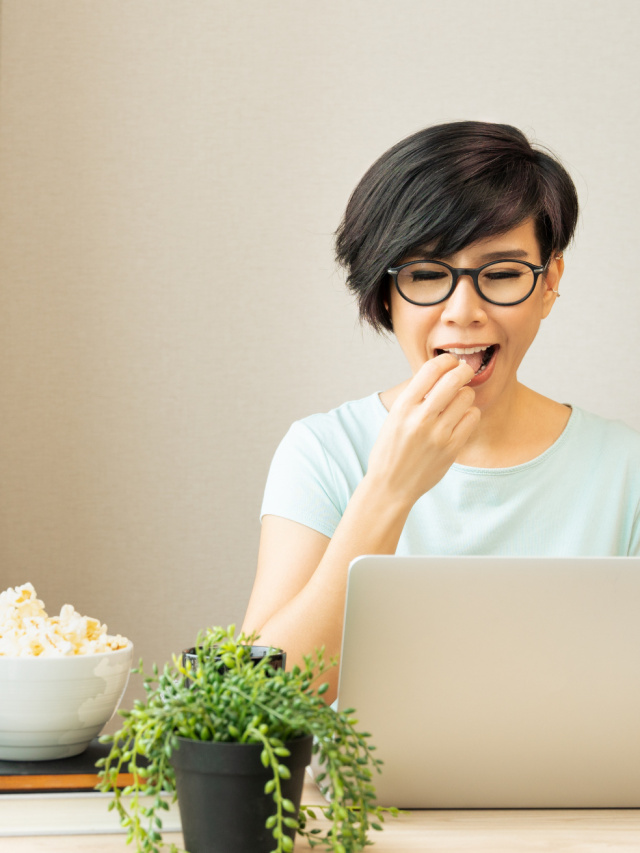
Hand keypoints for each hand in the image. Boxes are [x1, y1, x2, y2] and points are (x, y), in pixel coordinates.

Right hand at [367, 354, 479, 505]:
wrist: (390, 486)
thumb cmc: (391, 449)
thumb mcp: (394, 418)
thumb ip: (415, 396)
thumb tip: (441, 371)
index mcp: (402, 407)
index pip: (431, 369)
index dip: (445, 360)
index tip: (449, 362)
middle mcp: (420, 418)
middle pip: (454, 379)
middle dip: (464, 370)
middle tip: (464, 372)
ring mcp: (438, 434)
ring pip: (466, 397)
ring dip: (466, 394)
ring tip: (458, 401)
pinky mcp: (451, 448)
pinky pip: (472, 417)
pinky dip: (469, 413)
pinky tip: (460, 418)